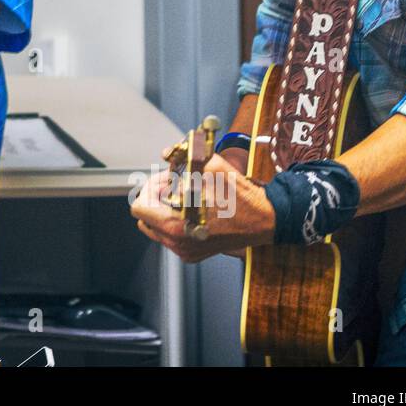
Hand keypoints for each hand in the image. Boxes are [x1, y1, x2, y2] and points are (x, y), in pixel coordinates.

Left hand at [131, 153, 274, 262]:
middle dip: (156, 196)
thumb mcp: (210, 165)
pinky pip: (170, 235)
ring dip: (164, 207)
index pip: (139, 207)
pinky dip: (175, 219)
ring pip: (156, 226)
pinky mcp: (193, 252)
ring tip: (186, 192)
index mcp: (176, 225)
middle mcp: (177, 242)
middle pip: (145, 216)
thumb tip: (166, 152)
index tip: (169, 178)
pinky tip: (194, 206)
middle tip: (176, 182)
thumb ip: (183, 155)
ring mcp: (185, 250)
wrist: (265, 219)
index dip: (151, 187)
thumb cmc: (239, 195)